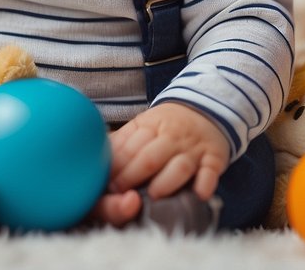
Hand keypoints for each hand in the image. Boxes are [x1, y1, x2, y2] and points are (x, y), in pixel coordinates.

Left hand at [90, 102, 230, 226]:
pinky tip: (199, 193)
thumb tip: (91, 156)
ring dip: (166, 182)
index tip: (105, 182)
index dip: (116, 166)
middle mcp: (170, 137)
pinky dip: (205, 182)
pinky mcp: (213, 158)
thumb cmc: (165, 125)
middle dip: (133, 175)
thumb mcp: (141, 126)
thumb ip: (121, 142)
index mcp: (148, 127)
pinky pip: (210, 171)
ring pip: (179, 166)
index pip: (129, 147)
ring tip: (154, 196)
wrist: (205, 108)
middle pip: (150, 157)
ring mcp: (192, 148)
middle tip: (119, 192)